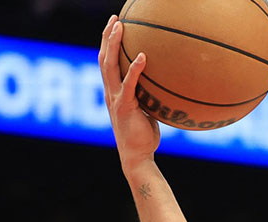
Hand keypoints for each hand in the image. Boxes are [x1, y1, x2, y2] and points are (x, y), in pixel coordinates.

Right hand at [98, 14, 160, 171]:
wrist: (137, 156)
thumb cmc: (144, 135)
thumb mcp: (146, 110)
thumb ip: (147, 95)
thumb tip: (163, 83)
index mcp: (112, 91)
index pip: (107, 62)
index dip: (108, 43)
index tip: (114, 26)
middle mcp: (109, 92)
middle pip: (104, 58)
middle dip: (107, 36)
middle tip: (114, 18)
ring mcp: (114, 98)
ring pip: (109, 66)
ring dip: (113, 44)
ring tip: (119, 27)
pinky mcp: (124, 107)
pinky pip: (129, 84)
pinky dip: (135, 69)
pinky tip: (143, 56)